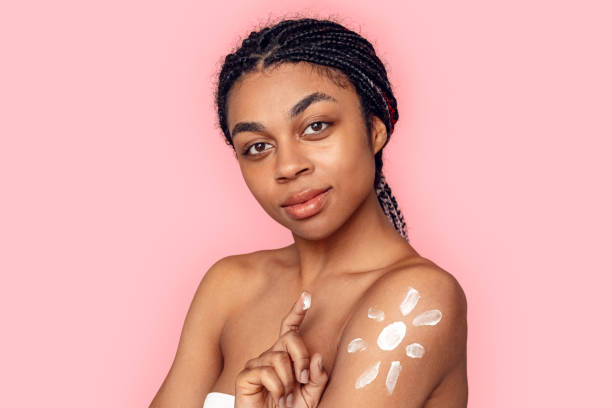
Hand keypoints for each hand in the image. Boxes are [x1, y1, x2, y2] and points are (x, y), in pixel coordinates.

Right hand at [234, 291, 328, 407]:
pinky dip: (277, 387)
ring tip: (287, 397)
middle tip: (303, 380)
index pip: (290, 328)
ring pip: (279, 357)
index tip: (307, 296)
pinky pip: (265, 371)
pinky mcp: (245, 376)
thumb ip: (317, 377)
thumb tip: (317, 357)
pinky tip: (277, 397)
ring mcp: (256, 364)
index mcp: (286, 357)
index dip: (297, 311)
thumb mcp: (312, 396)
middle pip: (290, 338)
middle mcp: (270, 356)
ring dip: (288, 381)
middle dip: (301, 358)